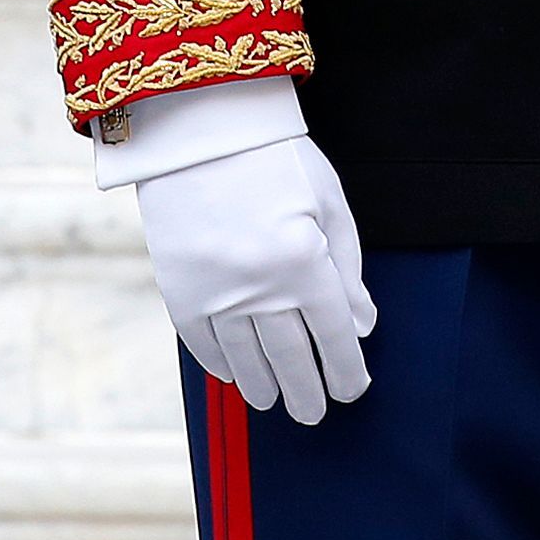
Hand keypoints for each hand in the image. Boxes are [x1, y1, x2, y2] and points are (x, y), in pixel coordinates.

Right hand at [134, 131, 378, 424]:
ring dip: (264, 386)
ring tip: (274, 401)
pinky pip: (202, 342)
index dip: (346, 368)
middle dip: (307, 390)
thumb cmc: (274, 158)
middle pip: (291, 357)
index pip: (333, 334)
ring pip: (246, 358)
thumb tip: (361, 326)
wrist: (199, 128)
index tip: (353, 388)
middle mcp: (259, 284)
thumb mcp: (327, 202)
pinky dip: (220, 364)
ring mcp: (214, 290)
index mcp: (303, 259)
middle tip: (314, 412)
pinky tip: (233, 376)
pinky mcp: (178, 287)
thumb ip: (347, 268)